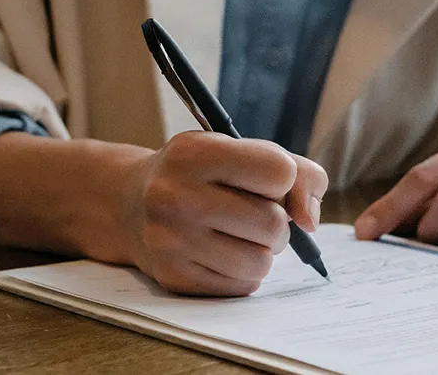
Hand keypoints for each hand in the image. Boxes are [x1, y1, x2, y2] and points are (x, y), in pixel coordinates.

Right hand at [0, 132, 326, 296]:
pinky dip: (243, 272)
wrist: (127, 203)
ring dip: (263, 252)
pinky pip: (241, 286)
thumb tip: (310, 221)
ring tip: (241, 236)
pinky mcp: (172, 277)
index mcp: (194, 153)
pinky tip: (222, 253)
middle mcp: (174, 195)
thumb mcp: (238, 151)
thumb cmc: (199, 174)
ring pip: (261, 262)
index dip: (283, 180)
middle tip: (255, 214)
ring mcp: (169, 240)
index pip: (279, 172)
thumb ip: (296, 172)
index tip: (264, 182)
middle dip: (277, 222)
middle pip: (273, 223)